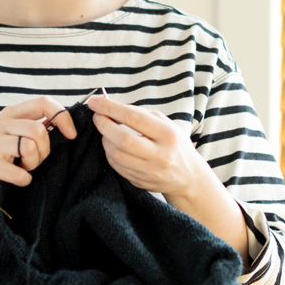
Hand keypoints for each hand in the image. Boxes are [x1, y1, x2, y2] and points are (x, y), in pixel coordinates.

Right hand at [0, 96, 76, 201]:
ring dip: (33, 164)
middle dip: (44, 151)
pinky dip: (25, 180)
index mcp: (8, 114)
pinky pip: (22, 173)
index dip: (62, 117)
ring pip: (30, 148)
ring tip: (22, 168)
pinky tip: (16, 179)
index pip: (43, 102)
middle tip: (32, 161)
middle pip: (38, 130)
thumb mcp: (12, 136)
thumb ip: (33, 126)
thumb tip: (65, 122)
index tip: (71, 134)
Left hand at [88, 94, 204, 197]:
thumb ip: (141, 114)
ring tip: (106, 132)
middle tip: (96, 116)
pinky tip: (112, 146)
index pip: (133, 118)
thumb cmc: (175, 145)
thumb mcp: (166, 124)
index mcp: (167, 134)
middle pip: (123, 139)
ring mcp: (150, 171)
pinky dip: (110, 154)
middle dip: (103, 125)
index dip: (110, 108)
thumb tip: (112, 106)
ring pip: (116, 155)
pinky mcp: (140, 182)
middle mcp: (160, 155)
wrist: (189, 177)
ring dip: (105, 140)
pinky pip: (117, 167)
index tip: (95, 102)